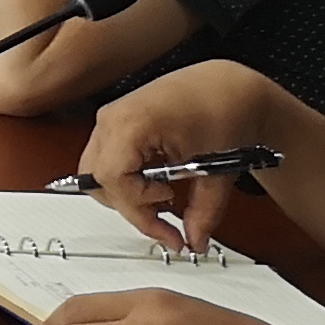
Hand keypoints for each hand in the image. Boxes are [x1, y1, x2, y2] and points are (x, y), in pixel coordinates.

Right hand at [71, 62, 277, 250]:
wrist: (228, 85)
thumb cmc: (223, 107)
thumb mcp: (218, 168)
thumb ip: (204, 211)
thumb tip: (194, 239)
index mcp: (131, 123)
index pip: (111, 178)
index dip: (139, 204)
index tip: (169, 212)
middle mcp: (111, 119)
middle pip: (97, 180)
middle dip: (132, 208)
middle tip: (166, 224)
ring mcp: (110, 120)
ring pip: (96, 174)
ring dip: (128, 196)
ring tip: (164, 202)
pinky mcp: (116, 124)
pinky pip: (106, 162)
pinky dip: (128, 181)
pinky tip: (158, 186)